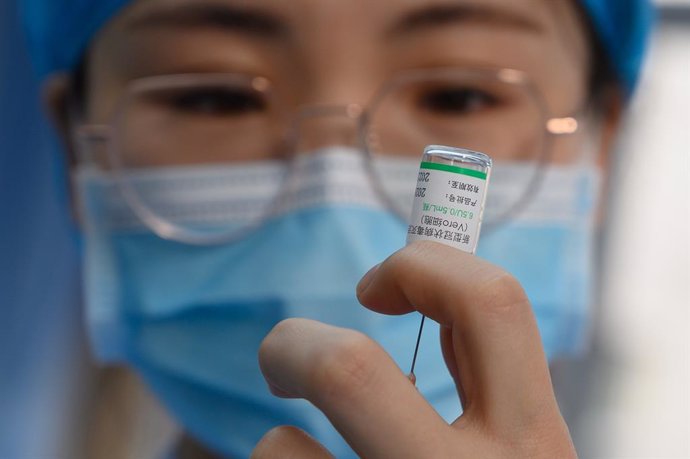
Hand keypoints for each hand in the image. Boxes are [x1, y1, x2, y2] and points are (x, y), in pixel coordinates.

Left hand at [251, 241, 576, 457]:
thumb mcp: (515, 447)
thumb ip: (485, 381)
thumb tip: (427, 296)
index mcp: (533, 443)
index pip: (493, 303)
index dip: (422, 265)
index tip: (373, 287)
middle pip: (348, 371)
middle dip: (297, 343)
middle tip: (284, 352)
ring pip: (283, 447)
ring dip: (280, 438)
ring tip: (302, 453)